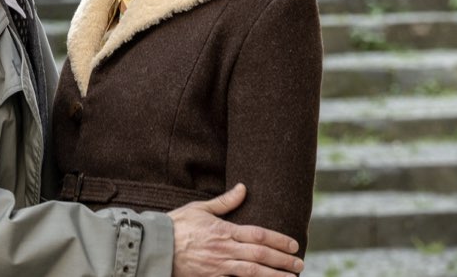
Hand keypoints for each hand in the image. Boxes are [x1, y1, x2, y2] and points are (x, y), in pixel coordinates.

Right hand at [169, 184, 302, 276]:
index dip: (278, 240)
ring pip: (253, 272)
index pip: (258, 235)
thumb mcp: (200, 208)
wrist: (156, 247)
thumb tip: (243, 187)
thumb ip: (224, 201)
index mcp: (224, 230)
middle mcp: (225, 249)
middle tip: (300, 263)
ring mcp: (219, 266)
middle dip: (282, 260)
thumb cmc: (177, 225)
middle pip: (260, 255)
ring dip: (274, 276)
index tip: (293, 244)